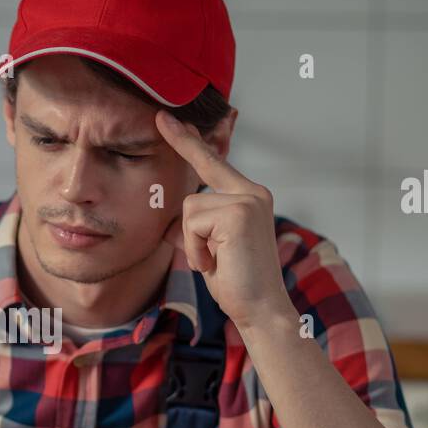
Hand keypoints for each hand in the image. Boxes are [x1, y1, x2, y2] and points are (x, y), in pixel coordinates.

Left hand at [154, 110, 292, 329]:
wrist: (261, 309)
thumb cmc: (236, 282)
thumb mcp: (210, 248)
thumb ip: (197, 226)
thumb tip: (175, 218)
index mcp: (248, 197)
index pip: (212, 163)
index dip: (188, 142)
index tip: (167, 118)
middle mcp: (252, 192)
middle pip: (194, 186)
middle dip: (184, 189)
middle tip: (172, 147)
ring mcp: (247, 200)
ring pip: (189, 209)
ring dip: (192, 243)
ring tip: (215, 262)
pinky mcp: (238, 213)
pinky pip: (192, 225)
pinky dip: (195, 249)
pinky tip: (216, 263)